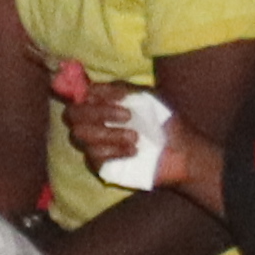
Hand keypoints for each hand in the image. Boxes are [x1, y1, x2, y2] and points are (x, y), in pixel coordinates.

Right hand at [47, 70, 156, 186]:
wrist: (182, 153)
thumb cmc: (165, 122)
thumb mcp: (147, 97)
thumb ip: (121, 89)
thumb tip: (95, 88)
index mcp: (101, 103)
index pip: (78, 93)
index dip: (87, 93)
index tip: (115, 96)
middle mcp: (93, 122)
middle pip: (71, 114)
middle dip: (98, 113)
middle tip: (127, 116)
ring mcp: (95, 144)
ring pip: (81, 135)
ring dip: (110, 133)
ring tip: (136, 137)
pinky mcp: (101, 165)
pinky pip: (94, 156)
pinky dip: (115, 150)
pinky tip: (134, 151)